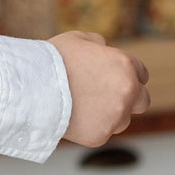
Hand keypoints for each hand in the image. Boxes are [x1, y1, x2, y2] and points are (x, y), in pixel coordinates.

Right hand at [48, 31, 149, 147]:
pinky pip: (102, 132)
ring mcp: (115, 115)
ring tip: (83, 108)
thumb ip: (98, 44)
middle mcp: (127, 91)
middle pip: (142, 101)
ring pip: (122, 120)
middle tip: (106, 97)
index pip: (141, 74)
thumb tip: (104, 49)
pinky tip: (74, 117)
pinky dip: (92, 127)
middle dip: (129, 99)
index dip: (127, 76)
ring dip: (110, 115)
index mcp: (125, 65)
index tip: (114, 80)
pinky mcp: (101, 135)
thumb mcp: (78, 39)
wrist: (32, 86)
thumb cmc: (52, 60)